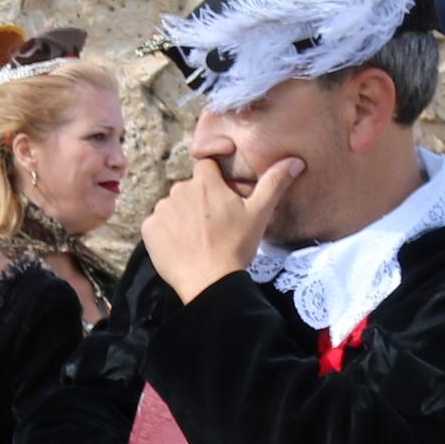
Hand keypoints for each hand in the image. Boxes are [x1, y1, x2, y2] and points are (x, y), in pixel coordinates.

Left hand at [138, 154, 299, 301]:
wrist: (209, 283)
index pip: (207, 167)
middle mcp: (179, 190)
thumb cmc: (236, 247)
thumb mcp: (259, 213)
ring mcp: (161, 210)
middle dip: (200, 201)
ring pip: (174, 206)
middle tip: (215, 226)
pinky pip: (158, 224)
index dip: (216, 181)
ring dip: (183, 217)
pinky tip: (182, 246)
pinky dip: (167, 233)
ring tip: (199, 239)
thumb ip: (274, 182)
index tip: (223, 199)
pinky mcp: (148, 229)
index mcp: (205, 182)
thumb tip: (295, 160)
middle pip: (190, 188)